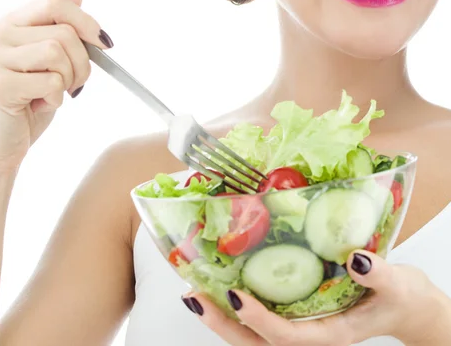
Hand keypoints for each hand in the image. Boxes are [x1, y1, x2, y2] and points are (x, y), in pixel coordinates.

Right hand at [0, 0, 112, 173]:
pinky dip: (57, 99)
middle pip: (63, 31)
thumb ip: (60, 25)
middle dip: (82, 62)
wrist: (1, 146)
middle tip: (74, 85)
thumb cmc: (28, 103)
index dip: (85, 20)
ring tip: (56, 94)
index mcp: (11, 24)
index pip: (54, 2)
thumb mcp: (50, 60)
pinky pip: (51, 81)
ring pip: (58, 53)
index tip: (104, 43)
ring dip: (69, 80)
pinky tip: (40, 105)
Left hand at [182, 249, 450, 345]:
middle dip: (222, 324)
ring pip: (251, 337)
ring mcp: (299, 330)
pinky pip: (257, 321)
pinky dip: (233, 309)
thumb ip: (379, 275)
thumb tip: (356, 259)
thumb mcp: (399, 286)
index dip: (259, 321)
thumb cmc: (401, 298)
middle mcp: (309, 336)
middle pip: (257, 343)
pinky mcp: (294, 317)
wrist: (405, 307)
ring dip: (220, 318)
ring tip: (193, 293)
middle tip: (193, 297)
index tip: (235, 297)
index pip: (288, 337)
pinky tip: (216, 286)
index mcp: (331, 335)